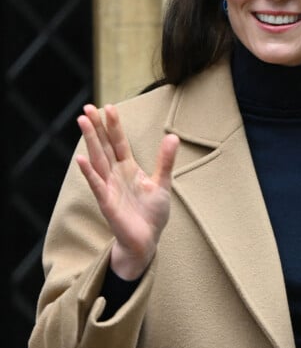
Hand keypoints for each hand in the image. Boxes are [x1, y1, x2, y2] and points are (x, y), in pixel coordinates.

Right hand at [76, 104, 179, 279]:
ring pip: (98, 159)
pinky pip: (97, 185)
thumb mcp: (162, 183)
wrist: (147, 240)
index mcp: (129, 168)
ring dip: (90, 141)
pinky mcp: (107, 203)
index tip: (109, 107)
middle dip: (96, 127)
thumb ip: (166, 160)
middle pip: (104, 146)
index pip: (119, 142)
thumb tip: (173, 136)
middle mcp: (116, 174)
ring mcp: (109, 187)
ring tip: (82, 121)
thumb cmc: (152, 212)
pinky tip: (81, 159)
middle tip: (87, 107)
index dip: (114, 125)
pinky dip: (89, 173)